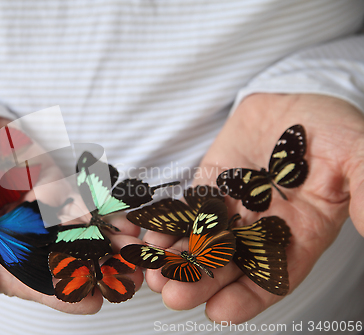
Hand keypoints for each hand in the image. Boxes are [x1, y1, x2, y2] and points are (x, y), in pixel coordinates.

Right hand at [0, 117, 141, 313]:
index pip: (25, 279)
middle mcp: (19, 232)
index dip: (56, 292)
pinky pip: (81, 192)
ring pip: (78, 229)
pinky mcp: (52, 176)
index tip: (89, 301)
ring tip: (138, 253)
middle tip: (128, 282)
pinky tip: (128, 218)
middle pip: (60, 258)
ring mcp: (38, 204)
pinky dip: (104, 205)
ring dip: (110, 241)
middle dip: (95, 270)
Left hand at [143, 93, 363, 322]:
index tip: (221, 312)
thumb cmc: (331, 129)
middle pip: (231, 265)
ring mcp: (234, 209)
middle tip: (173, 294)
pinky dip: (168, 225)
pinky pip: (186, 212)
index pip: (275, 275)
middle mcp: (263, 229)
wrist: (294, 99)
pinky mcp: (209, 188)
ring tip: (154, 274)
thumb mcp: (357, 156)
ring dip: (178, 260)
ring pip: (203, 242)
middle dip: (202, 281)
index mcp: (301, 233)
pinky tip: (150, 239)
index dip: (249, 296)